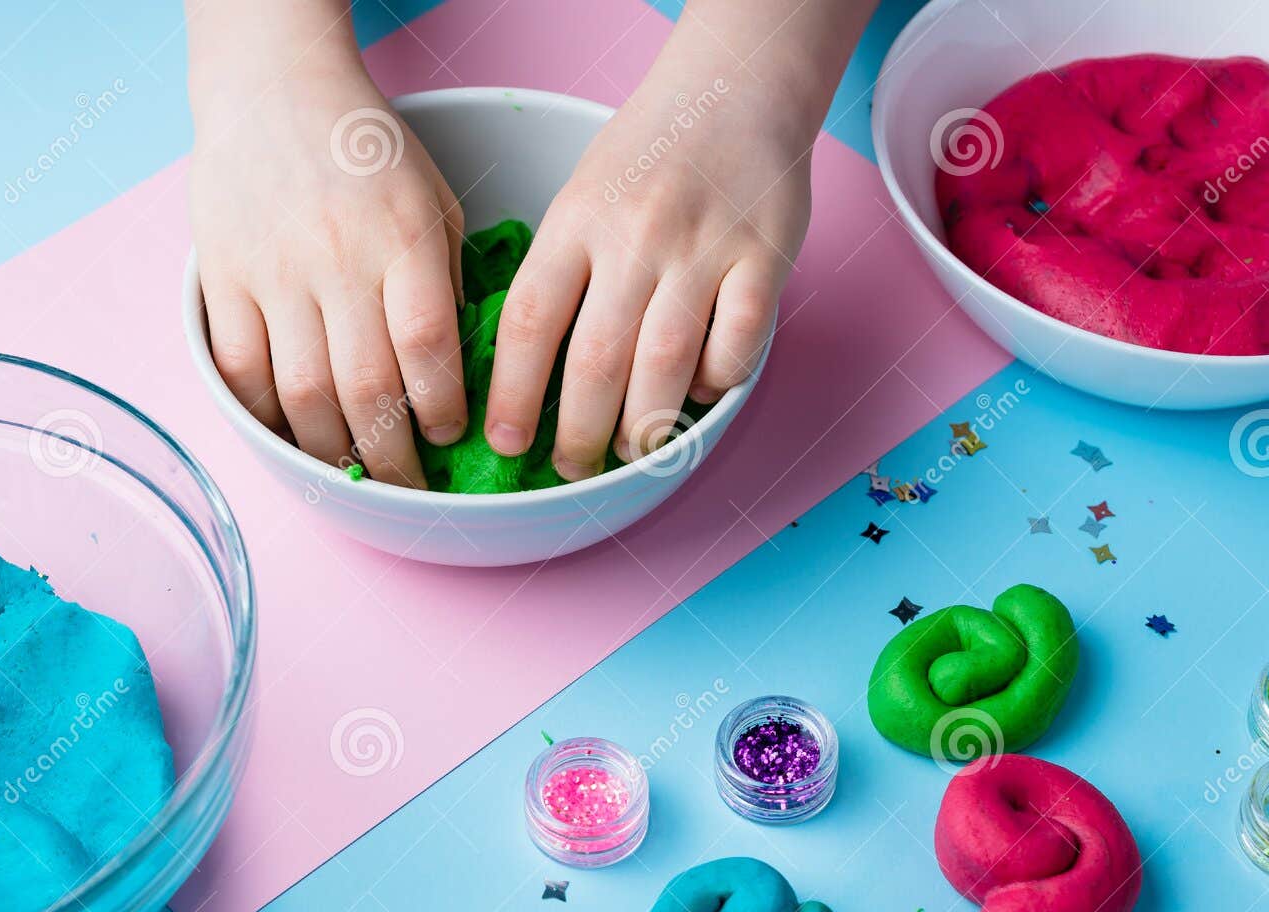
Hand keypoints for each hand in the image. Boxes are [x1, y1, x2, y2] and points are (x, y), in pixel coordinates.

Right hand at [190, 62, 465, 487]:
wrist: (273, 88)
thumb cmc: (367, 152)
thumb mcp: (434, 200)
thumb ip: (445, 282)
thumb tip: (454, 373)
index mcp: (403, 239)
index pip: (428, 348)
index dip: (442, 410)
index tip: (450, 437)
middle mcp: (338, 259)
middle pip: (366, 389)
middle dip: (393, 457)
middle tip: (408, 483)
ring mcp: (273, 271)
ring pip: (301, 394)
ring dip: (331, 450)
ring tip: (353, 470)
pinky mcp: (223, 277)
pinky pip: (240, 369)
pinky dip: (265, 416)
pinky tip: (292, 434)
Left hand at [483, 50, 815, 479]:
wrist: (736, 87)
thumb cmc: (648, 156)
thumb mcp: (581, 199)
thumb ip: (561, 275)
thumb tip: (534, 376)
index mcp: (576, 221)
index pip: (528, 320)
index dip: (511, 393)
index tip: (503, 441)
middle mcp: (635, 236)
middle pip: (595, 359)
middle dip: (577, 432)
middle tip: (570, 466)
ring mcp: (702, 247)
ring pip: (664, 362)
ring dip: (642, 425)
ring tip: (628, 450)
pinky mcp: (764, 257)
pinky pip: (737, 343)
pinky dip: (716, 380)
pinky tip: (700, 391)